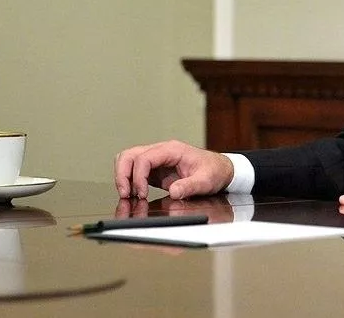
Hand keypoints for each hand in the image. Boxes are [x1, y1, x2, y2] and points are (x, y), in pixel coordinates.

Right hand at [114, 140, 233, 199]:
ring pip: (128, 160)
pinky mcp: (155, 170)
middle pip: (130, 155)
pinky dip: (129, 181)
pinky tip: (134, 194)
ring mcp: (157, 159)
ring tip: (127, 194)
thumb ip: (190, 186)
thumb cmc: (214, 171)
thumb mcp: (206, 180)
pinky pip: (134, 171)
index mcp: (172, 150)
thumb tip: (174, 192)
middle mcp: (161, 151)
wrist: (220, 169)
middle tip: (125, 194)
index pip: (145, 158)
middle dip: (123, 174)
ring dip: (123, 176)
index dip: (138, 176)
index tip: (142, 194)